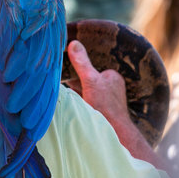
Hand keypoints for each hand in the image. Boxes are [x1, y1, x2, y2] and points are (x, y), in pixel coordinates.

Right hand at [65, 39, 167, 169]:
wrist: (114, 134)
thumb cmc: (105, 106)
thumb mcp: (90, 80)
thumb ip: (82, 63)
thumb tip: (73, 42)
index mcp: (112, 77)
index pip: (91, 71)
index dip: (78, 73)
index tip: (65, 74)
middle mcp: (113, 89)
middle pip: (89, 83)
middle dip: (77, 85)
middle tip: (64, 87)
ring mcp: (109, 102)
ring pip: (88, 94)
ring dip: (78, 96)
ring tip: (69, 99)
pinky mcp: (104, 114)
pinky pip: (89, 105)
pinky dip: (81, 105)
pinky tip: (75, 108)